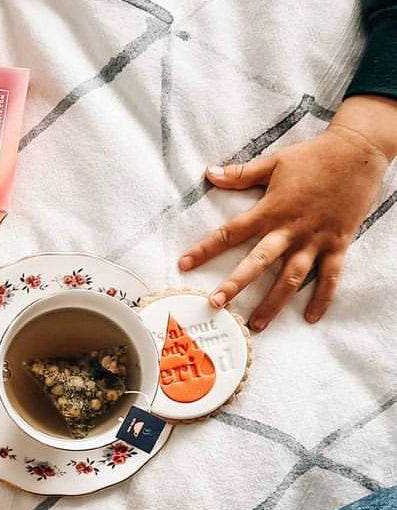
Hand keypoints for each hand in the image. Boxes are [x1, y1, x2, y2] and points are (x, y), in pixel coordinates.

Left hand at [179, 96, 396, 330]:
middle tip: (216, 304)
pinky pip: (330, 276)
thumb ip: (240, 174)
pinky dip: (323, 298)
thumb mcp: (274, 162)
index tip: (184, 265)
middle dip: (236, 284)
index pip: (231, 233)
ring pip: (291, 278)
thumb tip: (208, 173)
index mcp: (271, 210)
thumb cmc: (314, 156)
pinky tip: (312, 318)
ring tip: (256, 324)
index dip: (205, 249)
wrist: (361, 150)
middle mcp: (290, 229)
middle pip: (258, 262)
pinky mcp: (338, 243)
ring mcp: (315, 240)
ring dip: (273, 303)